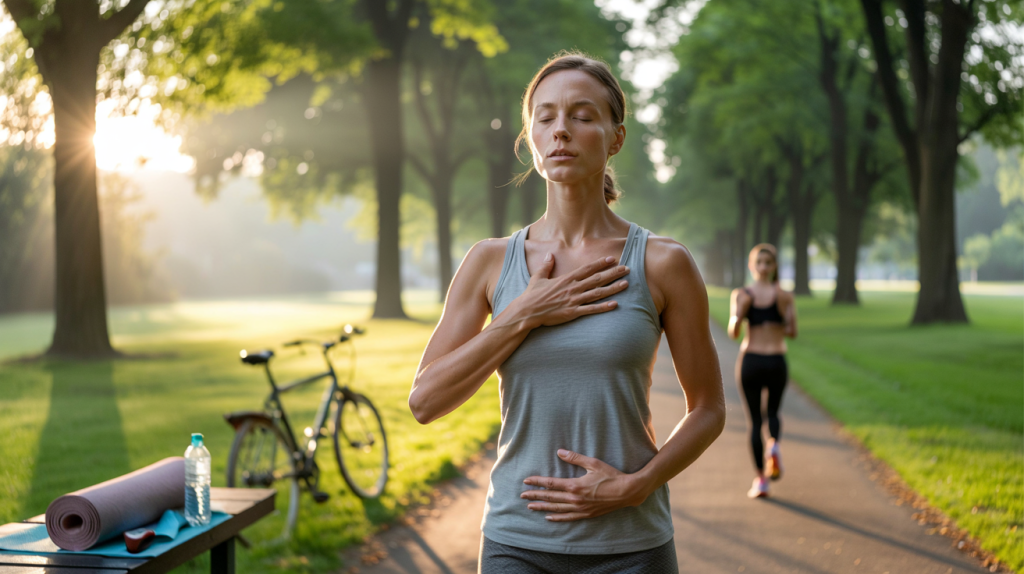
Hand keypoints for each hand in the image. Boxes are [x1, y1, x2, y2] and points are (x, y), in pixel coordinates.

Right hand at [511, 255, 629, 329]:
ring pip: (598, 293)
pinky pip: (591, 309)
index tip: (612, 259)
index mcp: (566, 278)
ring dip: (613, 288)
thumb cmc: (532, 295)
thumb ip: (546, 266)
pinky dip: (603, 307)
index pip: (587, 269)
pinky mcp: (572, 312)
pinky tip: (615, 304)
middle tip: (627, 269)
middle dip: (613, 273)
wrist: (527, 311)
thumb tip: (549, 255)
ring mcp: (574, 300)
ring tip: (626, 284)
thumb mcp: (538, 277)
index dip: (600, 263)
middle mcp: (573, 288)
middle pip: (597, 279)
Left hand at [520, 449, 650, 521]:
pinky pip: (568, 517)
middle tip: (522, 496)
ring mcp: (580, 508)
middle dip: (535, 496)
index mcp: (575, 485)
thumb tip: (560, 452)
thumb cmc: (611, 475)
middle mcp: (575, 499)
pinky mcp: (586, 514)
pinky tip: (548, 517)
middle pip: (550, 497)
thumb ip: (575, 458)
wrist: (627, 492)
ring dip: (542, 507)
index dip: (537, 482)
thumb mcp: (593, 463)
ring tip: (530, 507)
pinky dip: (557, 517)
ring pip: (556, 509)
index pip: (550, 484)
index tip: (526, 482)